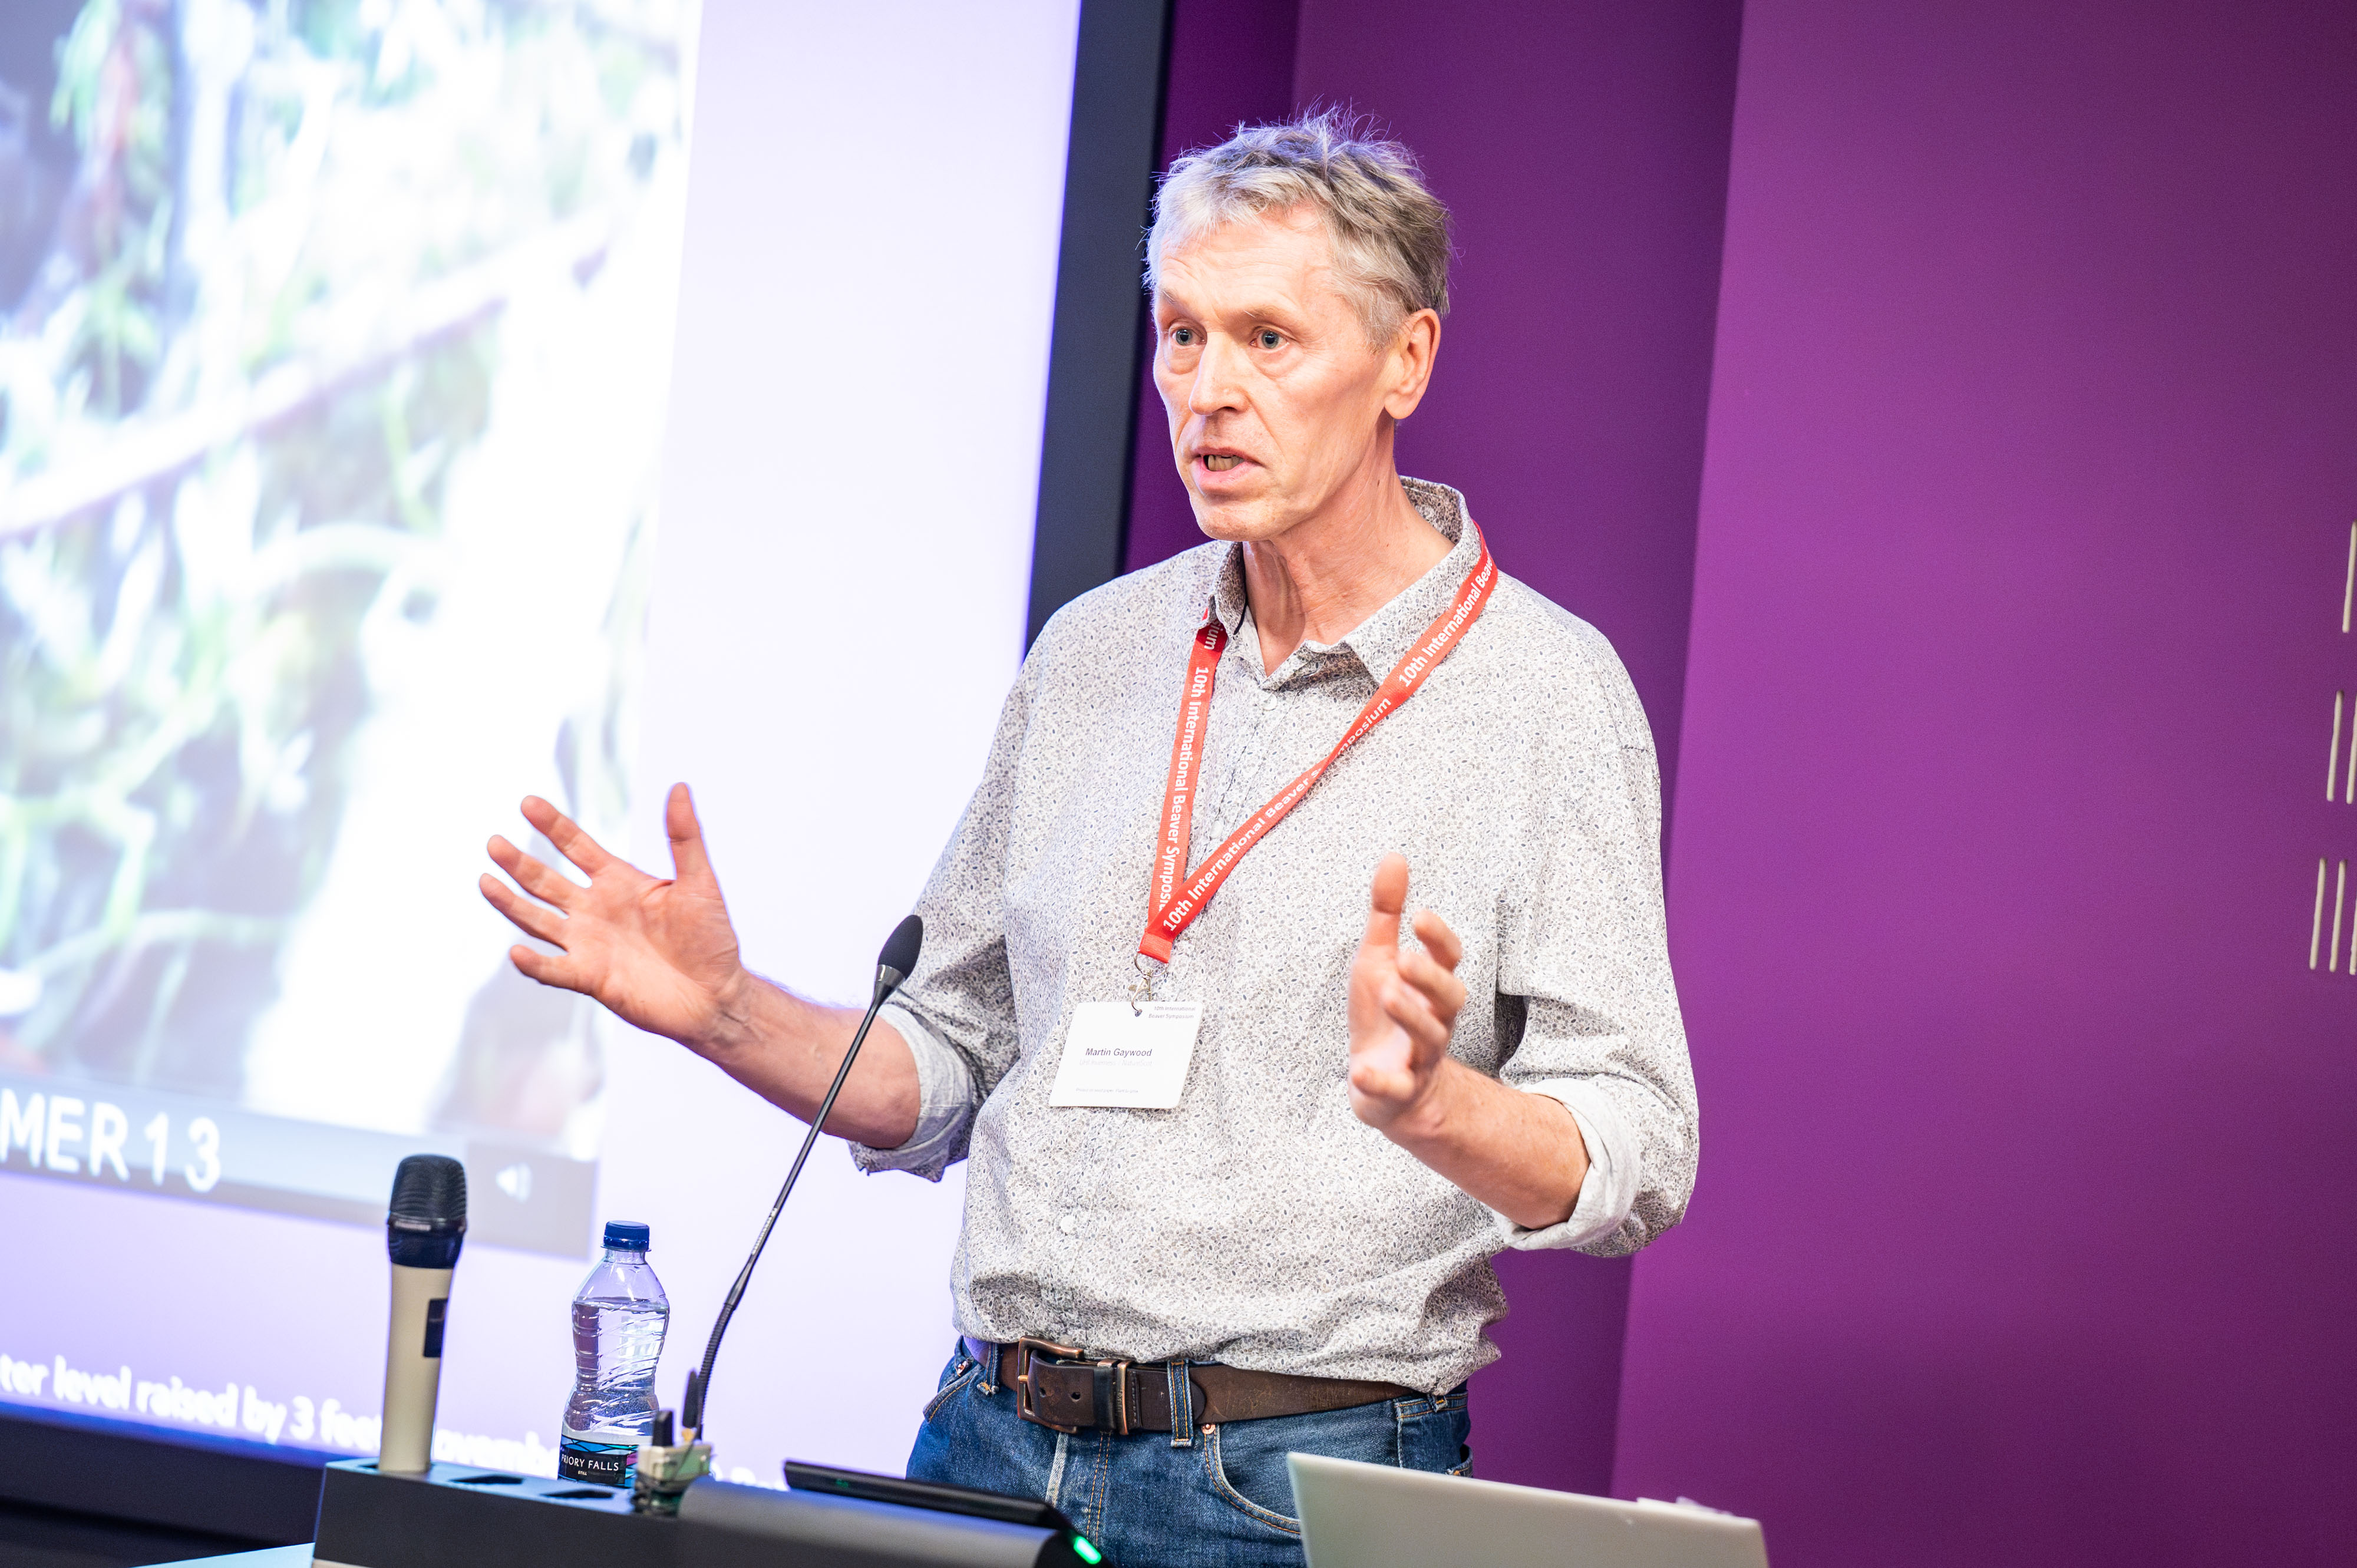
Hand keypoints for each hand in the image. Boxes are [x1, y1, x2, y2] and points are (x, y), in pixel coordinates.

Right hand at [479, 784, 751, 1052]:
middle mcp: (596, 909)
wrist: (715, 995)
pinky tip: (516, 951)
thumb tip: (679, 787)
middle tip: (494, 842)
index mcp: (618, 881)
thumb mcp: (699, 881)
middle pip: (546, 881)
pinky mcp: (590, 978)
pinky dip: (534, 963)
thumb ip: (685, 837)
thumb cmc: (711, 938)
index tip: (528, 802)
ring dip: (511, 903)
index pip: (577, 846)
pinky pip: (554, 969)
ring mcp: (589, 944)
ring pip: (538, 920)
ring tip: (485, 881)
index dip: (553, 825)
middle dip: (519, 862)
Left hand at [1347, 853, 1467, 1131]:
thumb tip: (1394, 856)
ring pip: (1429, 1040)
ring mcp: (1420, 1057)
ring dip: (1412, 1018)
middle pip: (1450, 999)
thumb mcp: (1379, 959)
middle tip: (1406, 960)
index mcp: (1430, 987)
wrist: (1379, 1082)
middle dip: (1431, 978)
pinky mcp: (1399, 1090)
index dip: (1439, 939)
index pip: (1449, 959)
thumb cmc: (1383, 1012)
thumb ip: (1386, 913)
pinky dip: (1381, 1081)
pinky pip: (1396, 1088)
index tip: (1419, 917)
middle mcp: (1434, 1020)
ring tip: (1388, 994)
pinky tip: (1361, 1070)